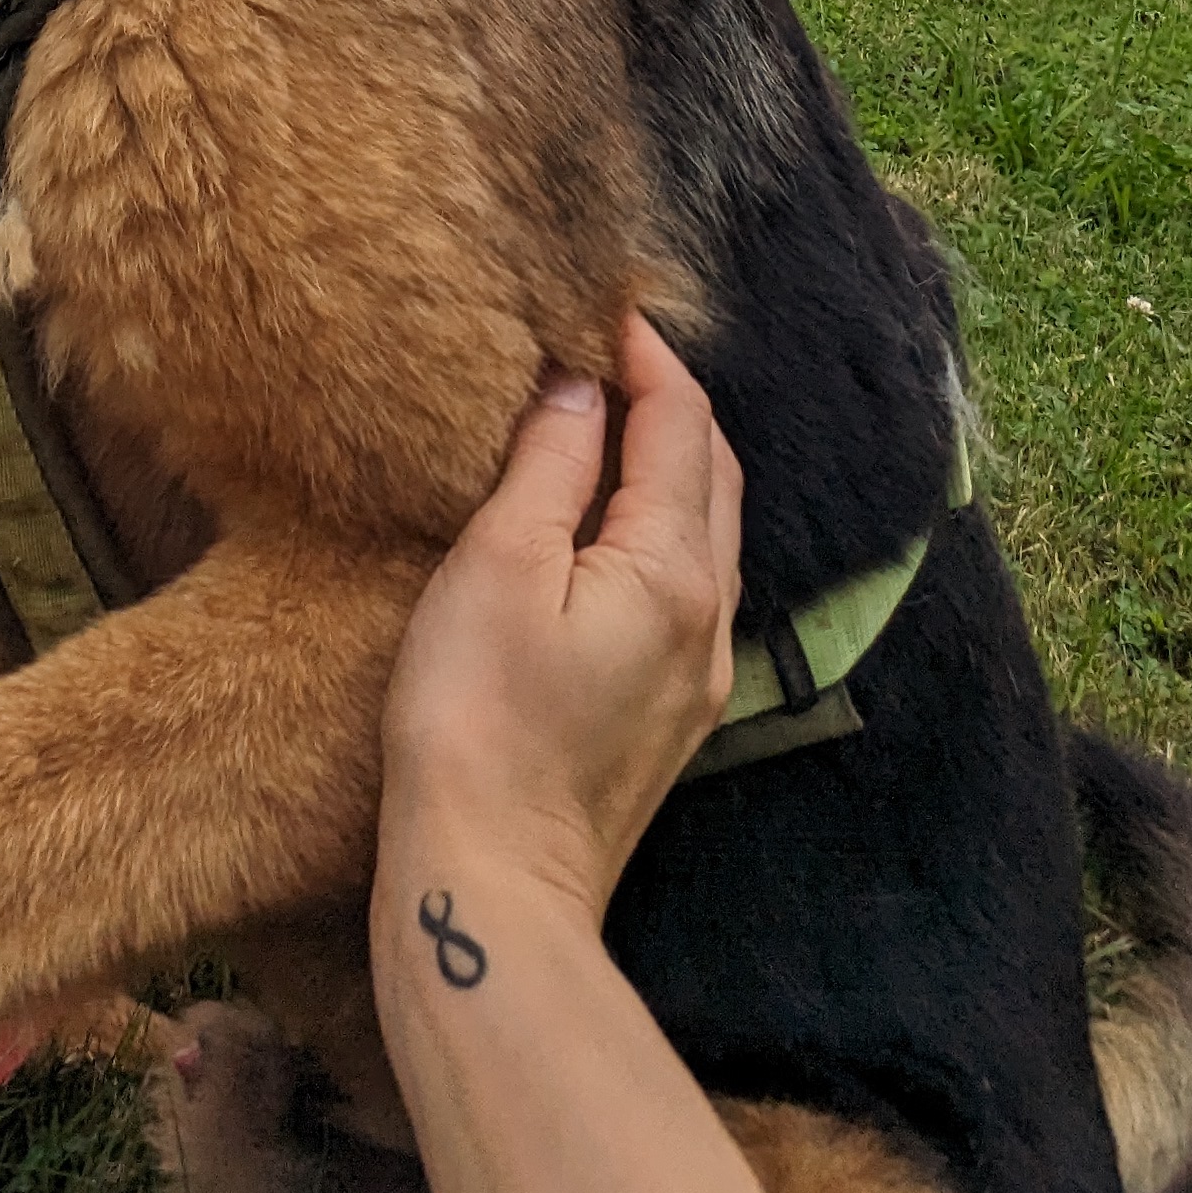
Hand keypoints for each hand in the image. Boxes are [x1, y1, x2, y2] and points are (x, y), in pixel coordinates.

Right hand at [378, 314, 740, 933]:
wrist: (494, 887)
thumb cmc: (477, 722)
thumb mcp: (497, 567)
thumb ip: (548, 467)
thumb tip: (579, 388)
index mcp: (675, 569)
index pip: (681, 425)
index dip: (646, 356)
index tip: (604, 305)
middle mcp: (710, 620)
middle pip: (714, 476)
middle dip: (672, 404)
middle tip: (607, 354)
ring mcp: (697, 678)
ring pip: (708, 536)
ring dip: (672, 468)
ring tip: (608, 425)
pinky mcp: (669, 720)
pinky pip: (688, 590)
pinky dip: (662, 531)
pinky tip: (609, 532)